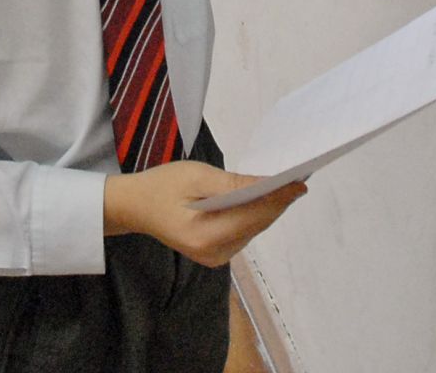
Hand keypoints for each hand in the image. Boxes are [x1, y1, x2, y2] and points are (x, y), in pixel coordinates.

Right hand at [103, 161, 307, 267]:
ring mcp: (216, 258)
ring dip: (268, 208)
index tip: (301, 181)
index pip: (254, 216)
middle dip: (277, 201)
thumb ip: (233, 184)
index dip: (279, 198)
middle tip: (298, 177)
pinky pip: (244, 231)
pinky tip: (261, 198)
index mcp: (206, 236)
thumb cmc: (161, 186)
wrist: (135, 206)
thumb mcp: (195, 176)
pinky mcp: (216, 254)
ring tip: (284, 184)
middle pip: (257, 224)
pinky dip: (254, 214)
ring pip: (253, 229)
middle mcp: (216, 254)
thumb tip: (270, 183)